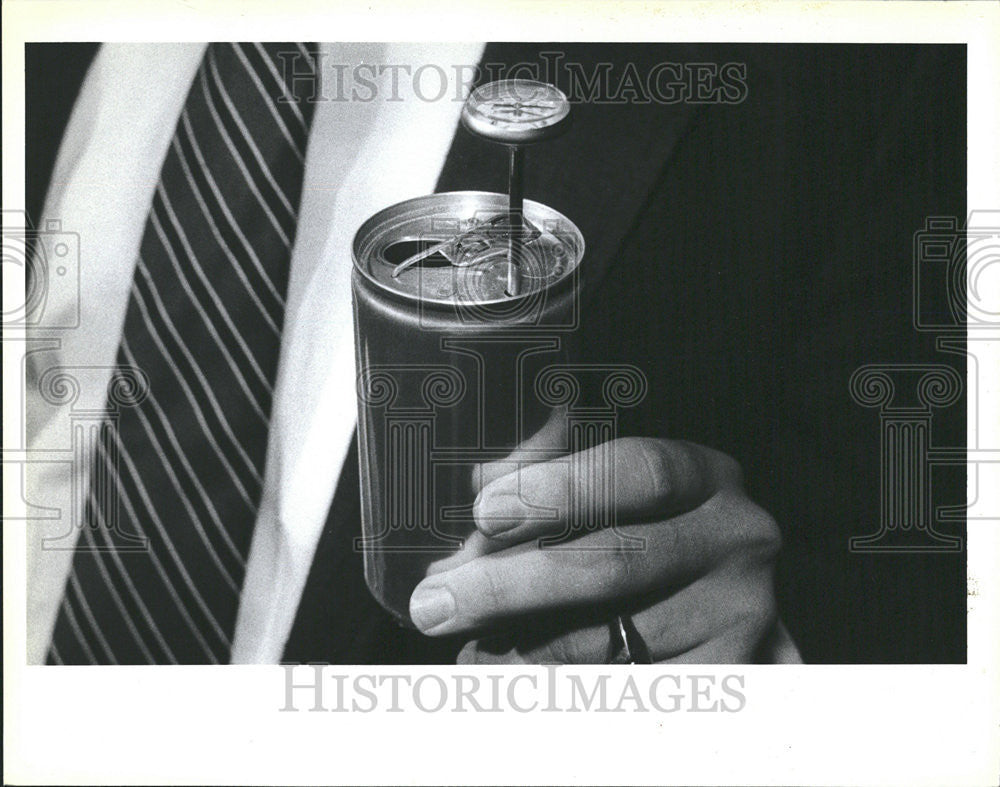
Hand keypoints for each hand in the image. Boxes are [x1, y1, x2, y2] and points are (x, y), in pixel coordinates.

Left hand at [408, 411, 800, 663]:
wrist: (719, 602)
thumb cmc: (649, 531)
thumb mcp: (617, 487)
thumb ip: (556, 471)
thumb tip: (482, 480)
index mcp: (707, 476)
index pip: (641, 471)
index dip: (560, 490)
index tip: (485, 511)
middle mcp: (736, 540)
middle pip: (615, 563)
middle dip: (510, 585)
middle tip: (437, 602)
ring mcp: (740, 615)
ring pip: (610, 640)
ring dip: (520, 646)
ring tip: (463, 642)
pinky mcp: (726, 679)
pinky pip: (622, 690)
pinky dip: (554, 687)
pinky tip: (506, 674)